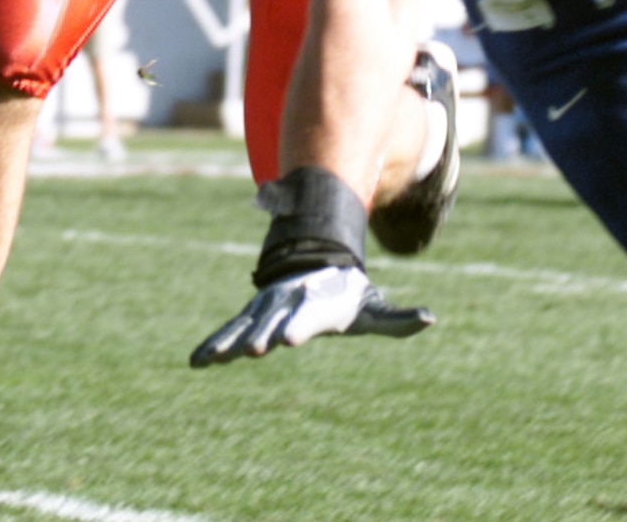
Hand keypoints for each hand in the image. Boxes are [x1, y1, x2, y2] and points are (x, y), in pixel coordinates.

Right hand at [190, 265, 432, 365]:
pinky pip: (229, 331)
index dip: (298, 326)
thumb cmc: (348, 296)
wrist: (316, 265)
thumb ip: (398, 319)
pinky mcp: (250, 316)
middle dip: (261, 336)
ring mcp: (265, 308)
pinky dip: (213, 344)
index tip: (287, 340)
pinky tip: (196, 362)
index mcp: (316, 303)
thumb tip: (430, 319)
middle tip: (253, 352)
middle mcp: (287, 302)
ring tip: (211, 360)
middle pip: (272, 322)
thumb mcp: (373, 308)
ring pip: (244, 326)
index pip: (307, 316)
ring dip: (228, 342)